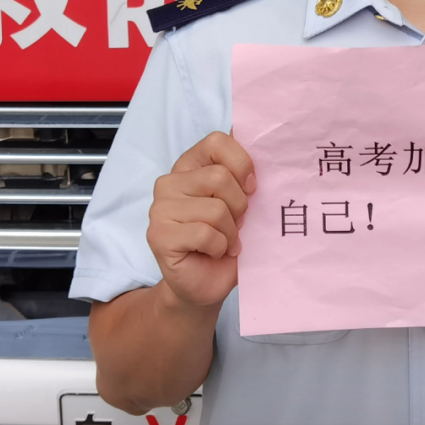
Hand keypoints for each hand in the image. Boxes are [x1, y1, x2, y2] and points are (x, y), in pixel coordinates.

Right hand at [147, 131, 254, 308]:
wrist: (206, 283)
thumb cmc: (226, 240)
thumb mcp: (241, 202)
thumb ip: (244, 174)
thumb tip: (265, 144)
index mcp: (190, 166)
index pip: (217, 141)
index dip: (242, 164)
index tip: (251, 187)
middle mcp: (170, 182)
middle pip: (220, 178)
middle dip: (240, 206)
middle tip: (236, 224)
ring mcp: (160, 208)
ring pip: (216, 209)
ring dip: (230, 232)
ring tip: (225, 241)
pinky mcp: (159, 235)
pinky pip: (205, 234)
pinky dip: (220, 248)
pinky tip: (214, 253)